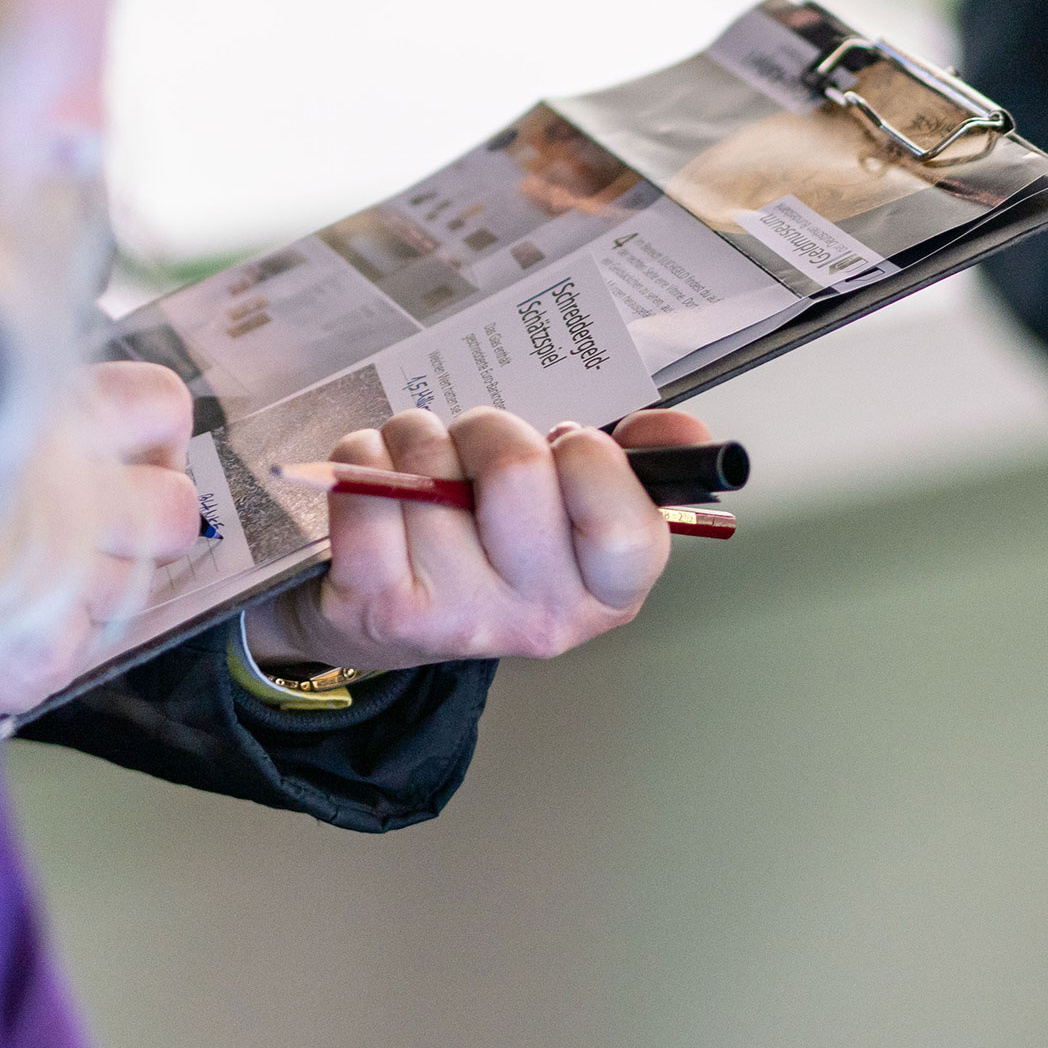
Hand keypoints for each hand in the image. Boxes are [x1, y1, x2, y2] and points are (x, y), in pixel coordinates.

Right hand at [0, 361, 205, 716]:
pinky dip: (43, 639)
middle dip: (146, 514)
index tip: (126, 439)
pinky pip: (78, 650)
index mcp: (51, 411)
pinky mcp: (38, 660)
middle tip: (92, 515)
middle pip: (177, 511)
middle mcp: (75, 497)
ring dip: (87, 579)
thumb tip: (33, 381)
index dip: (151, 427)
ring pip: (132, 587)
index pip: (164, 407)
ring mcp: (64, 587)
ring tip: (17, 567)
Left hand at [243, 404, 710, 673]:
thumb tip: (685, 429)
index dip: (588, 458)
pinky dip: (362, 454)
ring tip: (423, 470)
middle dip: (489, 428)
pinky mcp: (375, 606)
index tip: (565, 446)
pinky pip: (365, 481)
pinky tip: (377, 482)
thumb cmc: (492, 542)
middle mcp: (536, 619)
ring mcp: (452, 618)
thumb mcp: (576, 507)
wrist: (387, 616)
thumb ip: (640, 460)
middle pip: (515, 471)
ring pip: (428, 463)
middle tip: (478, 450)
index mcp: (605, 595)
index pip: (624, 526)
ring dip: (418, 438)